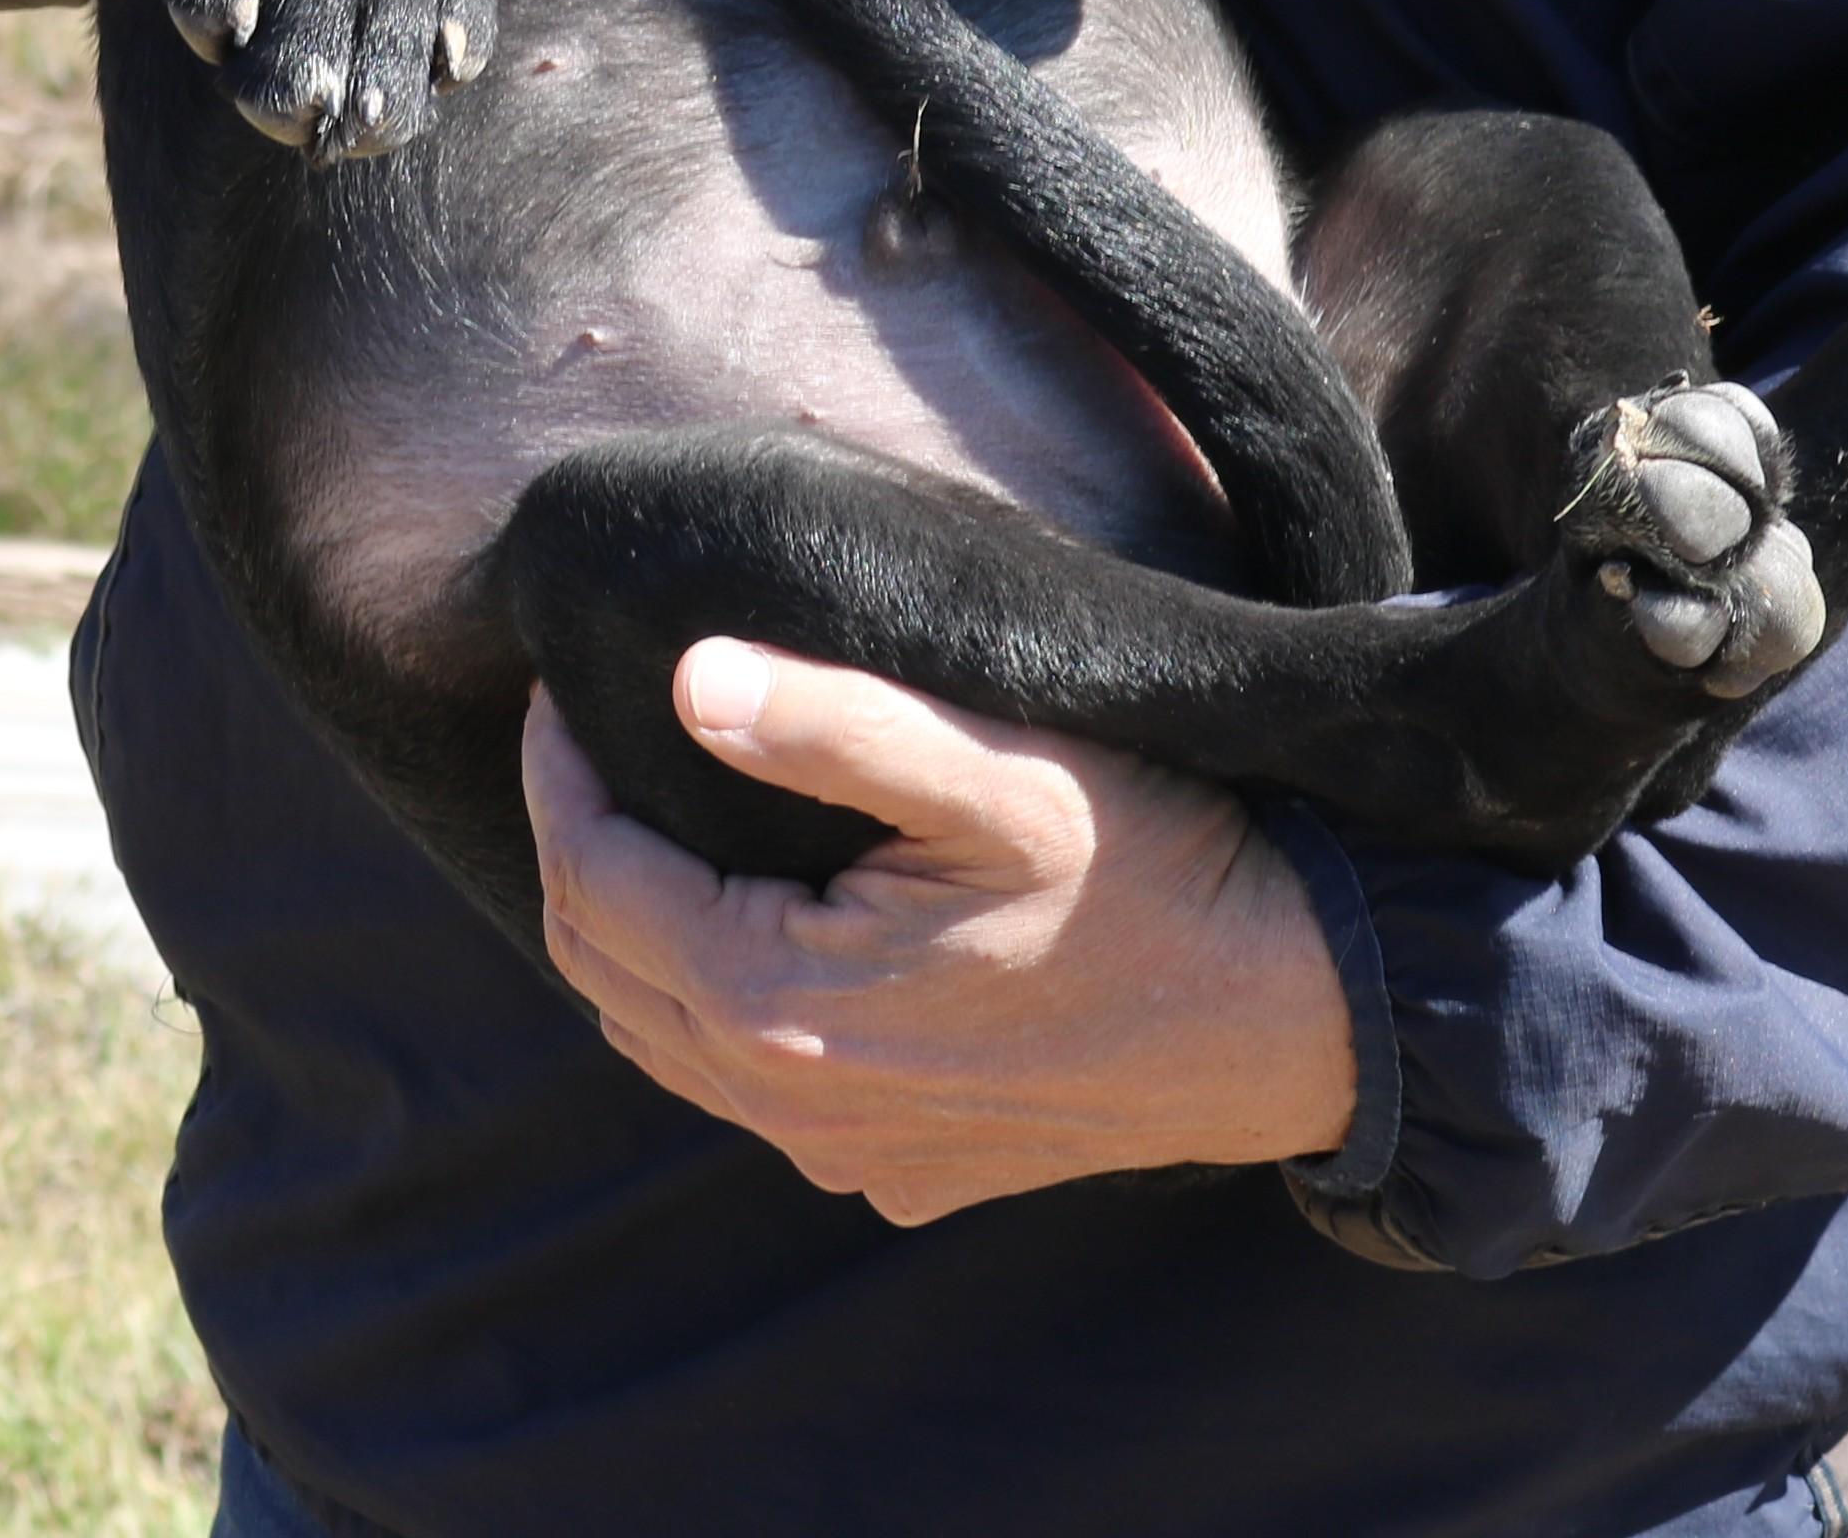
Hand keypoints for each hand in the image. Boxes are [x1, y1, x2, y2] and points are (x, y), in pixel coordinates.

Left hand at [522, 642, 1358, 1223]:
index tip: (556, 686)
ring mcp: (849, 1152)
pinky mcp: (904, 1168)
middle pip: (606, 970)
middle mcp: (797, 1105)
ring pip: (668, 1042)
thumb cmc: (1153, 869)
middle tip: (582, 738)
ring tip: (643, 811)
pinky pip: (751, 1090)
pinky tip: (751, 920)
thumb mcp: (996, 770)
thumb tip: (688, 679)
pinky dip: (707, 1002)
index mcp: (786, 1004)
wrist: (1292, 1013)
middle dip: (573, 847)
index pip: (596, 883)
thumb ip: (836, 723)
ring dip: (630, 929)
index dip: (556, 776)